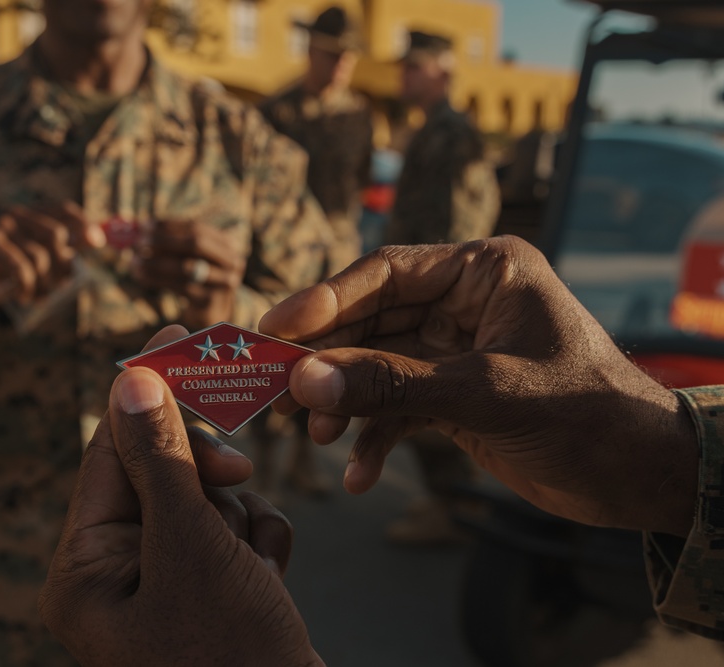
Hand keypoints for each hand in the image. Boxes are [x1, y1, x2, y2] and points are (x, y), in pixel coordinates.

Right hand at [0, 202, 104, 313]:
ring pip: (39, 258)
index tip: (98, 243)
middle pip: (55, 235)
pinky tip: (23, 294)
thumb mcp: (47, 257)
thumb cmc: (19, 269)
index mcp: (34, 213)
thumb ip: (71, 246)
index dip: (83, 224)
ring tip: (39, 294)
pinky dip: (27, 287)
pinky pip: (21, 270)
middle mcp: (17, 215)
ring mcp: (2, 229)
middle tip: (62, 284)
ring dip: (45, 284)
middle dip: (64, 265)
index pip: (63, 210)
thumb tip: (99, 238)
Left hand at [40, 325, 320, 666]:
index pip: (109, 454)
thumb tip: (128, 383)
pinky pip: (232, 531)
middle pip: (159, 474)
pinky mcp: (208, 593)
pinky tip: (270, 581)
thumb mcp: (192, 550)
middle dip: (206, 478)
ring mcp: (164, 586)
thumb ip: (160, 462)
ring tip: (253, 573)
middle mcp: (115, 576)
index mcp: (85, 570)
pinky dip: (259, 543)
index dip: (146, 393)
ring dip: (241, 519)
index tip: (179, 337)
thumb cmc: (233, 657)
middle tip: (240, 475)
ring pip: (204, 498)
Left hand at [131, 219, 245, 328]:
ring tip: (134, 262)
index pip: (196, 227)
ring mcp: (224, 282)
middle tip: (138, 242)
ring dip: (155, 263)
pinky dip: (157, 280)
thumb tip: (138, 226)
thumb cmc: (194, 278)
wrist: (210, 312)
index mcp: (227, 244)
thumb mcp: (188, 257)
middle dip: (164, 241)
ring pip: (185, 267)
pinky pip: (179, 287)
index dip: (168, 225)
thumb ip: (169, 242)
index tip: (144, 225)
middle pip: (196, 244)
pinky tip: (141, 276)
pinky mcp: (211, 300)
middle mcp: (231, 261)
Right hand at [259, 238, 697, 536]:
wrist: (641, 478)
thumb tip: (306, 382)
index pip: (387, 273)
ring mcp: (455, 351)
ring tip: (313, 434)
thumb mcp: (486, 394)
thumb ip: (394, 385)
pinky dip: (374, 438)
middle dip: (324, 358)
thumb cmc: (587, 416)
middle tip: (273, 387)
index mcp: (484, 272)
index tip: (274, 329)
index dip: (325, 299)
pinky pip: (397, 407)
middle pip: (371, 320)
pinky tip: (357, 474)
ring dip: (343, 401)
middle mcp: (464, 303)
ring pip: (376, 366)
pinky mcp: (452, 395)